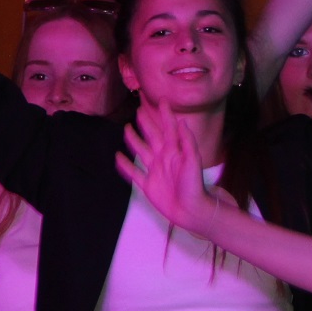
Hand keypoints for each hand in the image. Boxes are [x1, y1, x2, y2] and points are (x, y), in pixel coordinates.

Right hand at [116, 100, 220, 236]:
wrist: (190, 210)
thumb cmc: (194, 186)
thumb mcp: (193, 161)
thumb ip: (187, 142)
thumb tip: (182, 121)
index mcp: (175, 151)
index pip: (169, 128)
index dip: (165, 114)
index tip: (162, 100)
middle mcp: (164, 158)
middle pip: (153, 136)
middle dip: (147, 123)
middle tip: (139, 110)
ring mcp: (155, 170)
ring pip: (141, 151)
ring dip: (134, 140)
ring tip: (126, 128)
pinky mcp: (148, 184)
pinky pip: (134, 173)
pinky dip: (125, 165)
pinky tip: (118, 157)